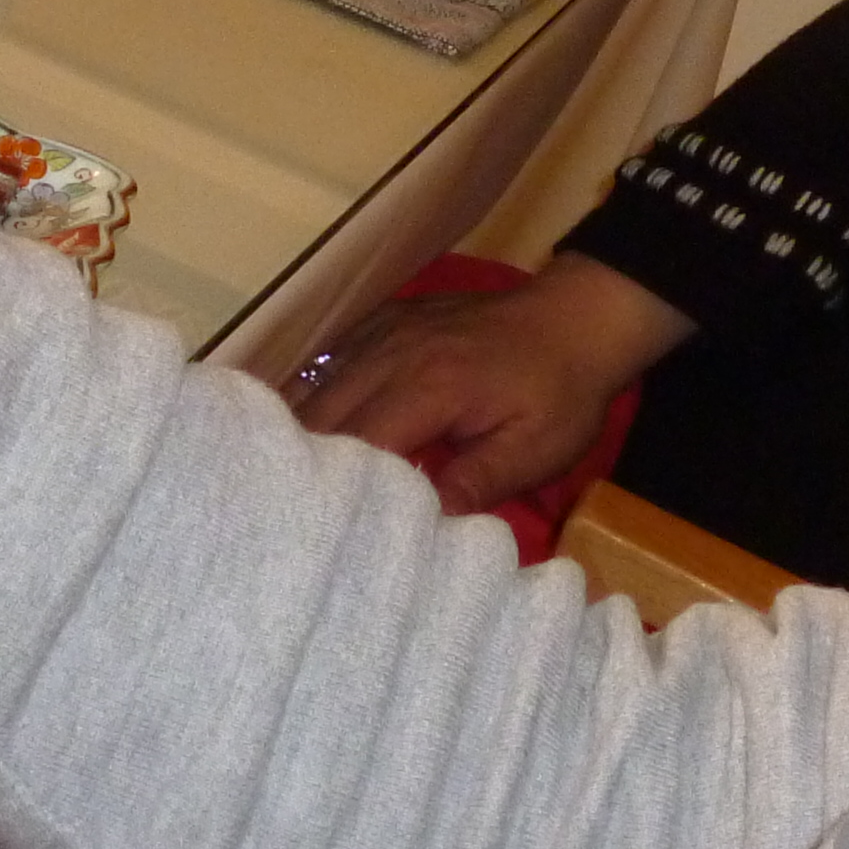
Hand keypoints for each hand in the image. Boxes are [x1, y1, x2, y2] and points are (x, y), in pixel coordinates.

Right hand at [286, 255, 694, 513]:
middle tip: (278, 514)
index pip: (359, 444)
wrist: (577, 318)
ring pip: (314, 384)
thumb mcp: (536, 449)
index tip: (313, 529)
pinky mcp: (383, 322)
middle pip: (320, 413)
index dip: (334, 488)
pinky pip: (328, 360)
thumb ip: (477, 483)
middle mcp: (392, 353)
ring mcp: (383, 331)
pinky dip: (308, 395)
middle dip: (300, 464)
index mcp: (429, 387)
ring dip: (295, 431)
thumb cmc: (561, 394)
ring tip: (271, 481)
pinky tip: (295, 431)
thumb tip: (422, 525)